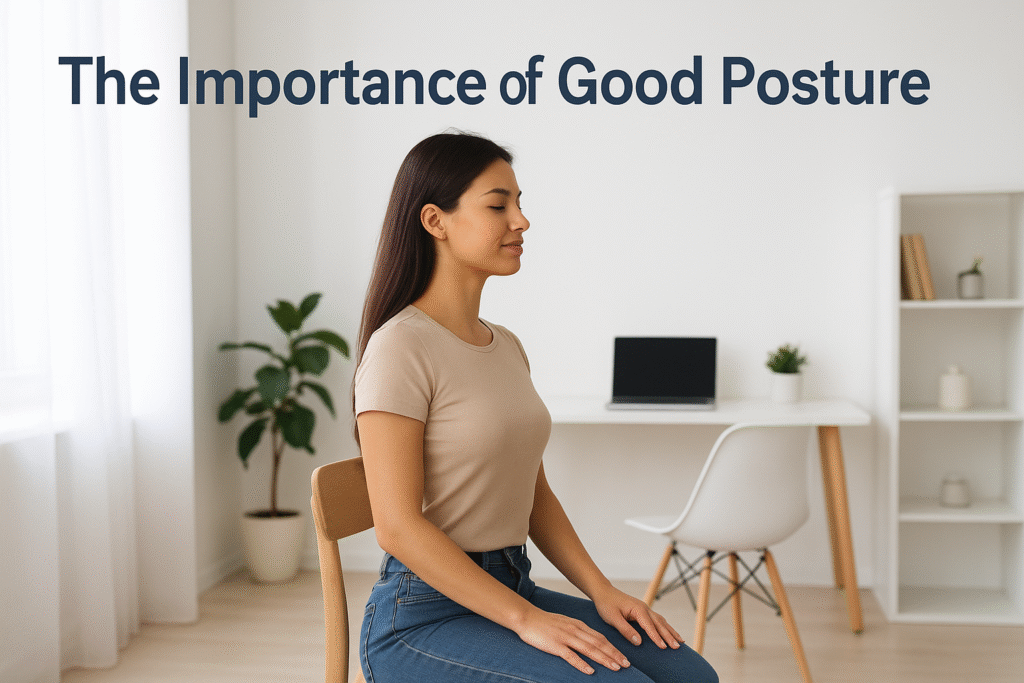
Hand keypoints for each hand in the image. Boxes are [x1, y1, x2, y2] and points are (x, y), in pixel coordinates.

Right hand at [513, 606, 632, 674]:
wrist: (527, 617)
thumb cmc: (545, 622)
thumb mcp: (566, 623)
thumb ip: (578, 631)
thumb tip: (591, 641)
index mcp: (578, 625)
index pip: (600, 638)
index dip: (613, 648)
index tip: (624, 657)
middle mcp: (575, 631)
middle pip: (599, 644)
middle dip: (614, 655)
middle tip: (626, 664)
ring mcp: (566, 638)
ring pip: (589, 649)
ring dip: (604, 659)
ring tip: (615, 667)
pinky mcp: (555, 645)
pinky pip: (571, 656)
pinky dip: (582, 663)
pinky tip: (590, 671)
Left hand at [591, 585, 683, 649]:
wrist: (603, 592)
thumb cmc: (606, 604)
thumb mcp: (613, 618)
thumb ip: (625, 630)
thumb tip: (638, 642)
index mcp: (638, 609)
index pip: (650, 626)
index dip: (657, 637)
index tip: (664, 647)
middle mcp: (644, 608)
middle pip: (660, 623)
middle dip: (669, 636)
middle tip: (677, 647)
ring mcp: (645, 609)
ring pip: (661, 621)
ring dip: (670, 631)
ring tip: (680, 642)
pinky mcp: (643, 611)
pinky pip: (657, 620)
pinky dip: (665, 627)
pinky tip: (670, 632)